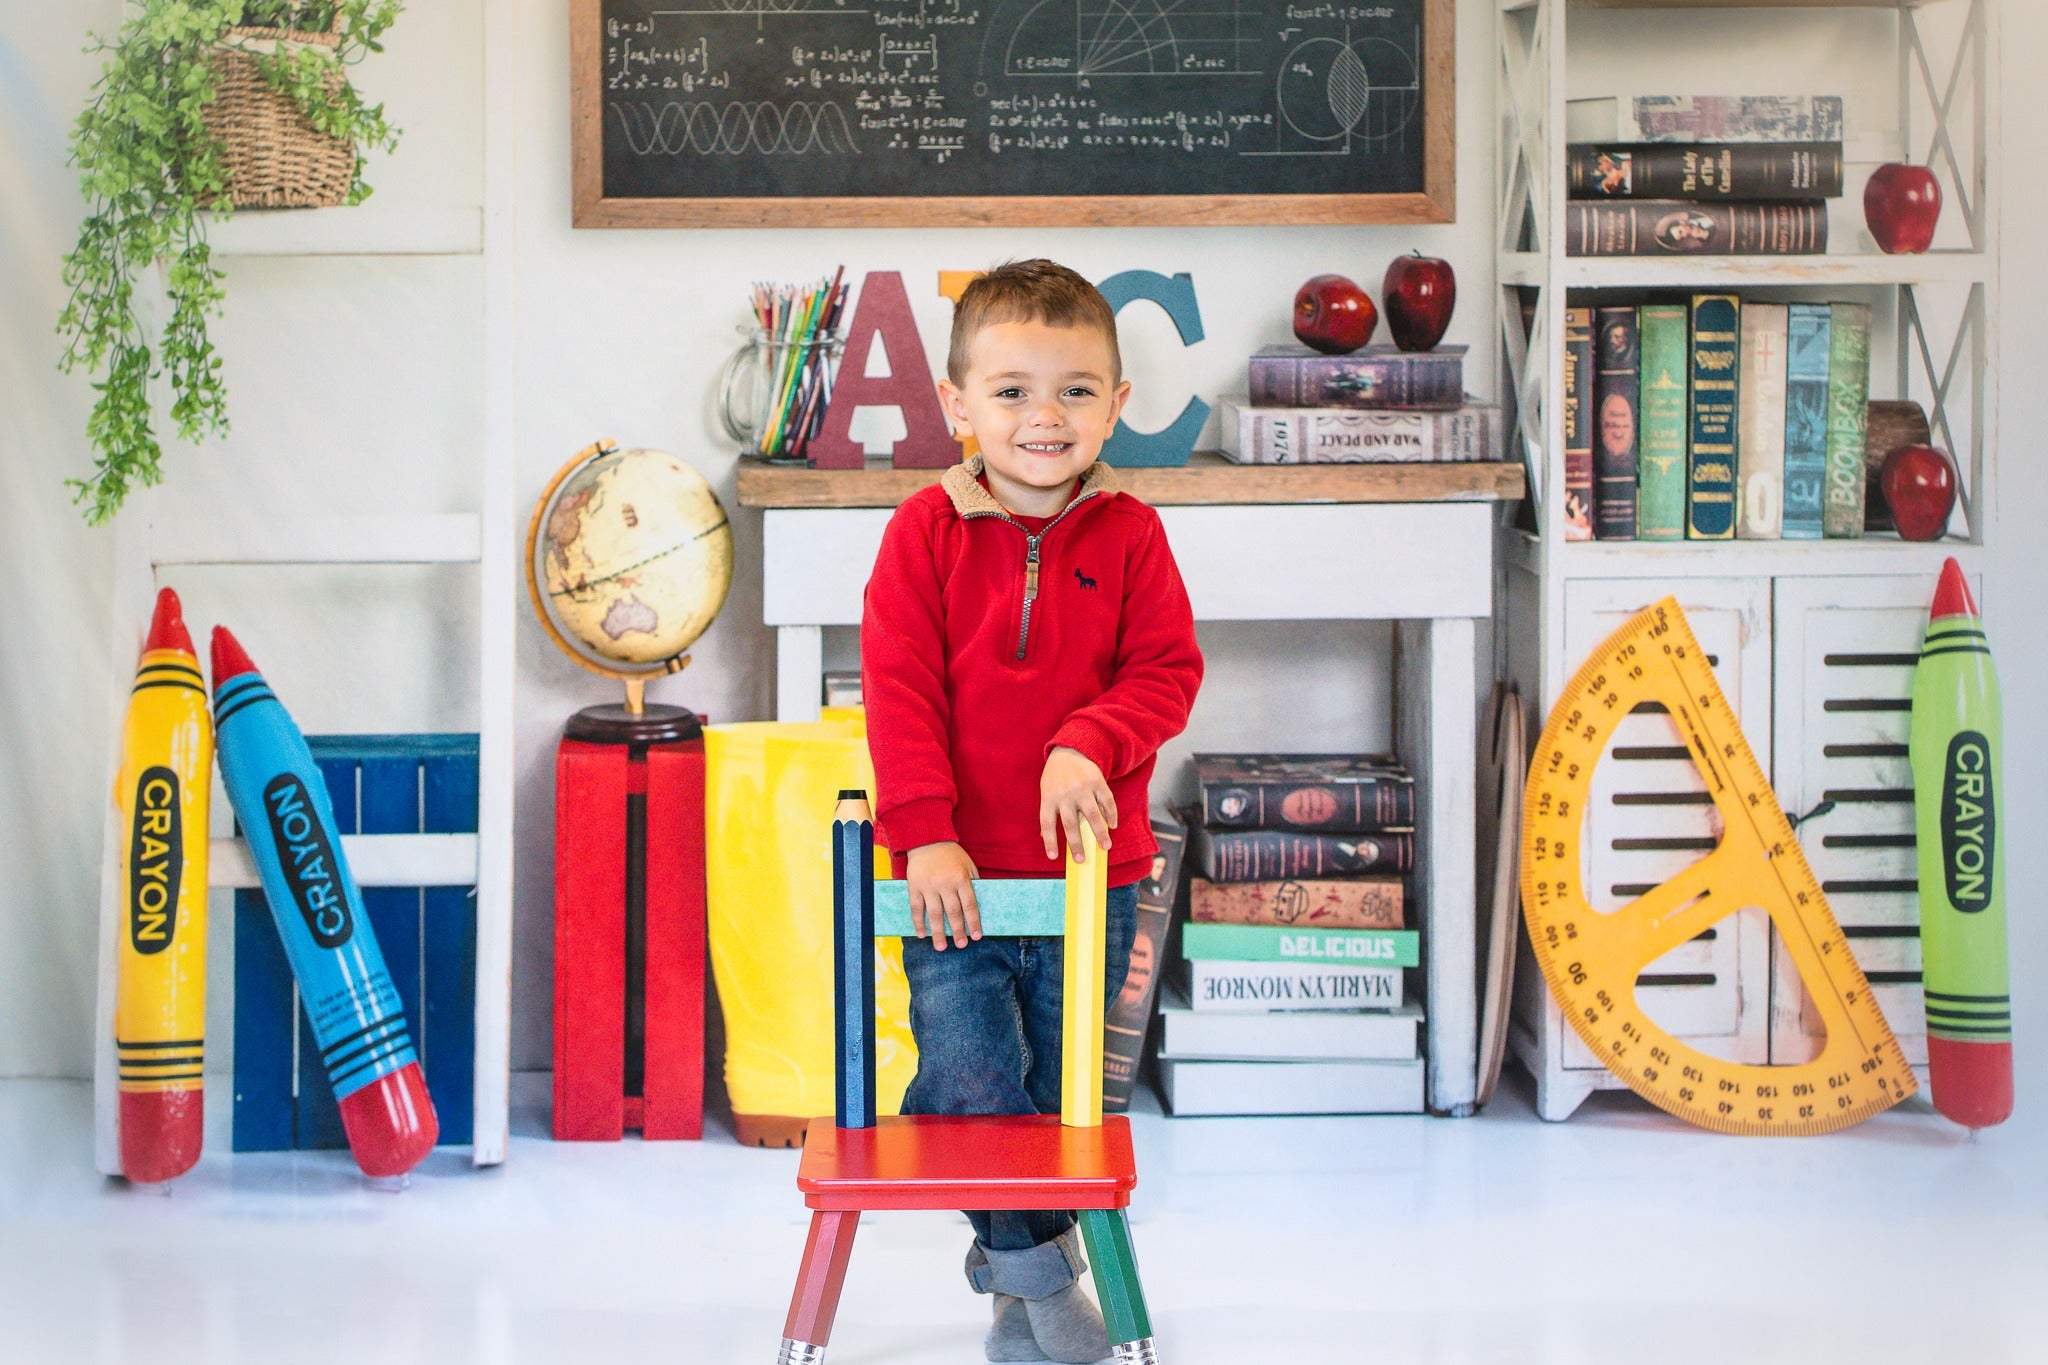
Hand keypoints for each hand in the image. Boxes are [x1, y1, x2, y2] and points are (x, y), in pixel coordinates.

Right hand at [905, 841, 980, 949]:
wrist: (927, 839)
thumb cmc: (951, 854)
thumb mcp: (968, 864)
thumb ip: (974, 882)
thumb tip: (981, 904)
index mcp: (961, 878)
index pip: (970, 905)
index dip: (974, 922)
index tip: (977, 936)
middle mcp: (945, 883)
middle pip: (953, 912)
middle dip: (958, 931)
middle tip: (961, 945)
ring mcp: (929, 885)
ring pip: (934, 914)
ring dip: (938, 933)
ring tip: (941, 947)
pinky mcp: (914, 886)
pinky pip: (916, 908)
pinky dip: (918, 923)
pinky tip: (922, 934)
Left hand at [1040, 746, 1115, 862]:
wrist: (1070, 750)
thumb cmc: (1056, 776)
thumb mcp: (1047, 790)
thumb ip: (1049, 811)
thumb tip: (1046, 837)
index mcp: (1049, 797)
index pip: (1047, 823)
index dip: (1049, 841)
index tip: (1053, 857)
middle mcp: (1065, 794)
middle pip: (1070, 823)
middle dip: (1076, 844)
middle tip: (1082, 859)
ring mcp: (1082, 787)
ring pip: (1092, 815)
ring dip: (1100, 833)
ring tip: (1106, 846)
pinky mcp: (1097, 781)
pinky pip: (1106, 801)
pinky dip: (1111, 815)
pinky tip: (1112, 826)